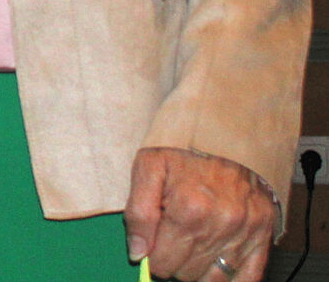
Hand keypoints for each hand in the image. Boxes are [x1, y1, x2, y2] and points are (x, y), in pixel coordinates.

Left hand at [126, 147, 275, 280]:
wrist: (224, 133)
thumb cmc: (182, 150)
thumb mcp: (148, 167)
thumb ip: (138, 212)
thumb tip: (138, 253)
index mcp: (189, 208)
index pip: (162, 261)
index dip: (152, 254)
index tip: (152, 241)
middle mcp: (221, 224)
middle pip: (186, 272)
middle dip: (173, 259)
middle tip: (171, 237)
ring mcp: (245, 232)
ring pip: (213, 279)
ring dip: (198, 269)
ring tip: (191, 245)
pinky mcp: (263, 236)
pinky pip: (247, 278)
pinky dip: (228, 278)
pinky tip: (214, 265)